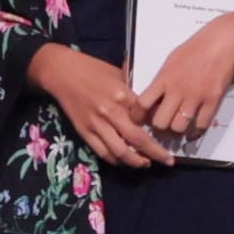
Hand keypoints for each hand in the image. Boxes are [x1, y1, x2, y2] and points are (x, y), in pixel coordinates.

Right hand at [27, 42, 165, 169]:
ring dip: (137, 162)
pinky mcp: (84, 132)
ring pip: (121, 152)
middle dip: (156, 153)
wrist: (62, 72)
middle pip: (138, 140)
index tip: (171, 135)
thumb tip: (152, 104)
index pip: (148, 118)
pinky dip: (116, 160)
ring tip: (146, 164)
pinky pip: (103, 152)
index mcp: (123, 95)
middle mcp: (111, 112)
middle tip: (168, 161)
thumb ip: (133, 92)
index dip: (161, 129)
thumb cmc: (93, 69)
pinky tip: (125, 161)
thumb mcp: (118, 74)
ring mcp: (96, 124)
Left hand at [137, 12, 233, 142]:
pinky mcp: (212, 101)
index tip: (137, 120)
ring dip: (177, 129)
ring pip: (178, 127)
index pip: (142, 103)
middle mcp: (177, 90)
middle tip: (161, 124)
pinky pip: (200, 126)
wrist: (222, 41)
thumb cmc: (196, 47)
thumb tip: (152, 96)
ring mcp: (196, 97)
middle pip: (159, 122)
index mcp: (164, 77)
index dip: (137, 116)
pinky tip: (193, 130)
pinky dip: (195, 132)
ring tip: (178, 126)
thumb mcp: (171, 60)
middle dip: (158, 126)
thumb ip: (161, 79)